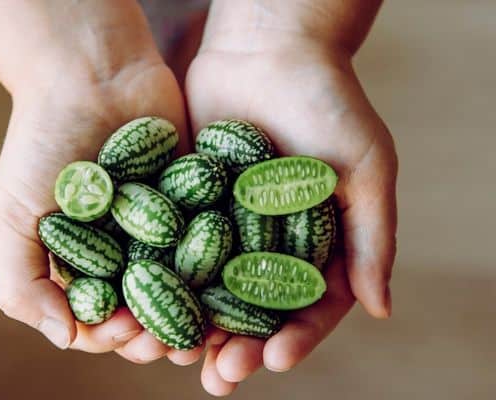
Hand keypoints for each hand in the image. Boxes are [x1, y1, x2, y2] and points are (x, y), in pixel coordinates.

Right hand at [0, 0, 202, 364]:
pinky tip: (238, 285)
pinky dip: (226, 268)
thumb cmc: (42, 144)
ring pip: (188, 286)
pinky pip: (216, 243)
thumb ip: (22, 282)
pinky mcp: (200, 203)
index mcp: (83, 263)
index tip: (124, 329)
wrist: (91, 75)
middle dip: (160, 334)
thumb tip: (64, 340)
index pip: (100, 320)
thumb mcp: (12, 216)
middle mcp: (126, 252)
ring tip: (212, 328)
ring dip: (199, 314)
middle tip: (177, 341)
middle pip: (149, 310)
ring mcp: (165, 229)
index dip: (112, 335)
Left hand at [186, 2, 396, 394]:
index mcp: (316, 243)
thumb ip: (372, 238)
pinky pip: (174, 246)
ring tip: (175, 356)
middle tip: (219, 378)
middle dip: (238, 345)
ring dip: (193, 324)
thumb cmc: (330, 103)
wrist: (271, 49)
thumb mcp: (366, 169)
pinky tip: (145, 303)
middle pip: (253, 308)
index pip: (308, 305)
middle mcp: (269, 242)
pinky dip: (161, 277)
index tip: (275, 360)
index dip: (295, 337)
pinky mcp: (187, 202)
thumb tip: (381, 310)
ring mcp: (225, 225)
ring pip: (209, 286)